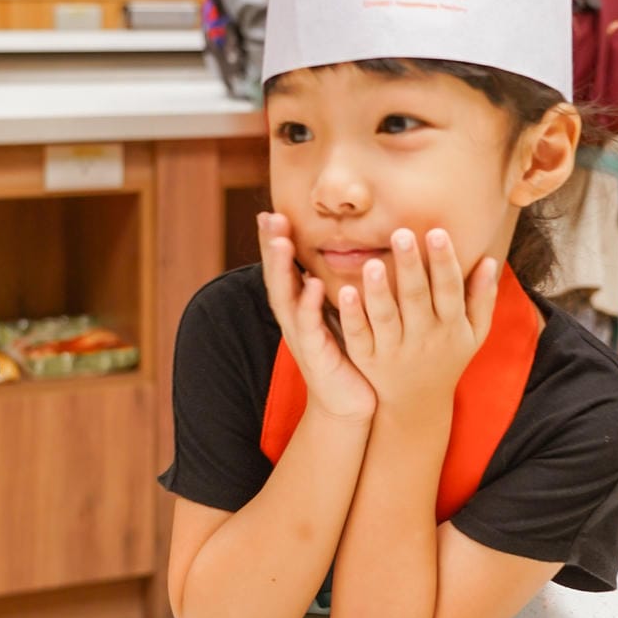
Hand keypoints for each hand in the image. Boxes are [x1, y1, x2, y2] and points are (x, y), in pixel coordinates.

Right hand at [257, 212, 375, 423]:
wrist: (349, 405)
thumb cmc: (346, 358)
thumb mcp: (337, 318)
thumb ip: (334, 290)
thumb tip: (342, 255)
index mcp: (299, 309)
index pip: (284, 270)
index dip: (275, 243)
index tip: (270, 212)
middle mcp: (294, 320)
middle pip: (277, 278)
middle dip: (272, 248)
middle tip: (269, 217)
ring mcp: (302, 338)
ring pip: (287, 299)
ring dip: (284, 270)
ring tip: (283, 243)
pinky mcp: (316, 356)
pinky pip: (311, 327)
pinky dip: (310, 305)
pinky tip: (314, 285)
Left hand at [336, 228, 498, 414]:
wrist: (418, 404)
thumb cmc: (449, 357)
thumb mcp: (475, 333)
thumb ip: (483, 297)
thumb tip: (490, 260)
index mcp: (451, 326)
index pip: (449, 289)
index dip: (444, 262)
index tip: (437, 232)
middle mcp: (423, 337)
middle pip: (416, 298)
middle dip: (410, 266)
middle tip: (402, 234)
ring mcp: (394, 349)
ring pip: (386, 317)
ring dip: (379, 290)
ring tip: (373, 263)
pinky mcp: (368, 359)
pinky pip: (359, 335)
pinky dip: (352, 315)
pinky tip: (345, 292)